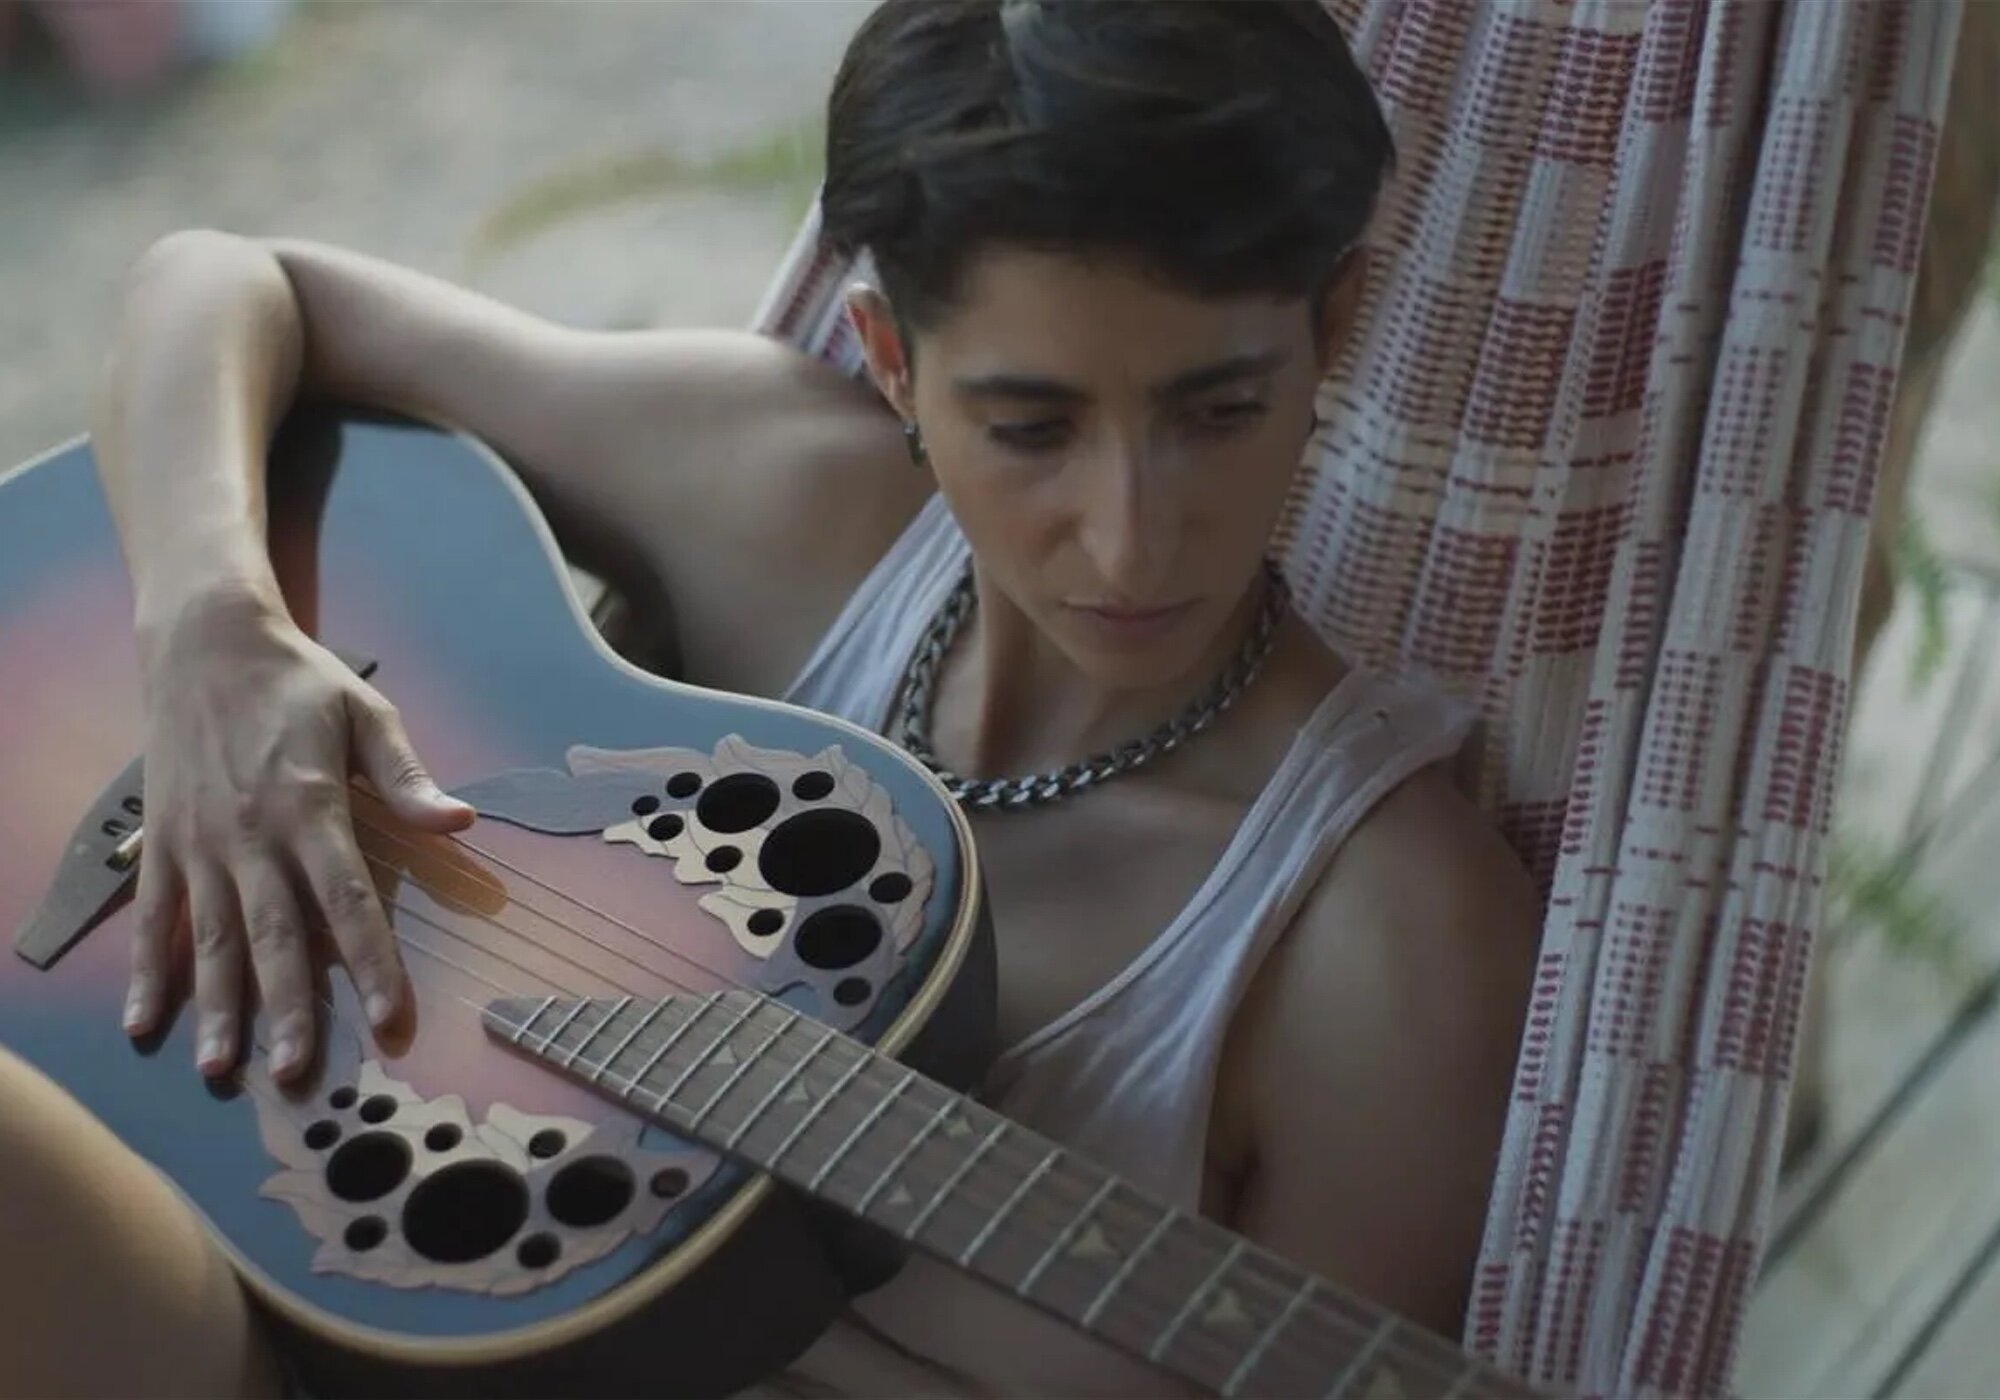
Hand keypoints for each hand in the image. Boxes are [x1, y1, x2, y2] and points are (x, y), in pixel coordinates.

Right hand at [124, 587, 473, 1080]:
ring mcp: (199, 844)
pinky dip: (146, 973)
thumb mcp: (365, 713)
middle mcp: (251, 835)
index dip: (372, 964)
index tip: (390, 1021)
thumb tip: (461, 822)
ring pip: (209, 939)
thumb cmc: (298, 682)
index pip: (349, 899)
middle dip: (287, 1009)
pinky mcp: (161, 844)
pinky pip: (152, 918)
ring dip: (218, 1007)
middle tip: (294, 1076)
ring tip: (221, 1069)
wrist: (205, 643)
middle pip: (276, 935)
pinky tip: (145, 1024)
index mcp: (310, 806)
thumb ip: (407, 777)